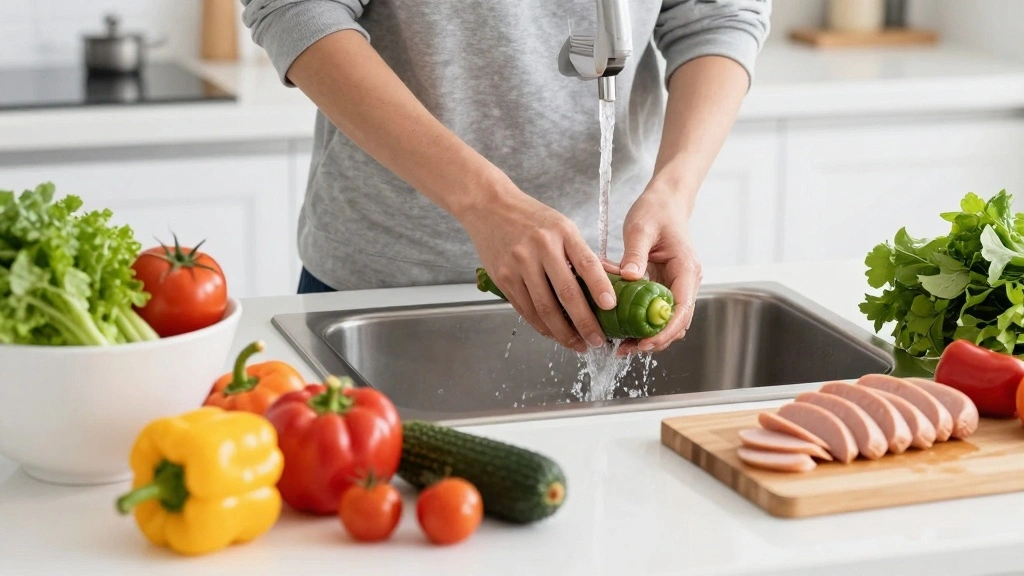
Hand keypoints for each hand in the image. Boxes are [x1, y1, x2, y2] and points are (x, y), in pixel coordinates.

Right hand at [460, 179, 615, 352]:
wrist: (489, 207)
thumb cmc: (531, 218)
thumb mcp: (561, 226)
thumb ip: (581, 253)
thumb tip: (610, 284)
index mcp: (562, 232)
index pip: (587, 263)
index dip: (600, 287)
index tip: (611, 307)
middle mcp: (540, 247)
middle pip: (566, 293)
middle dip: (585, 322)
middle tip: (597, 340)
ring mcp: (519, 264)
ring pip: (544, 308)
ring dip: (563, 332)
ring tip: (578, 344)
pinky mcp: (503, 278)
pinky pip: (525, 309)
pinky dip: (541, 326)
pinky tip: (554, 334)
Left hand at [613, 186, 701, 355]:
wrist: (665, 202)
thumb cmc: (656, 211)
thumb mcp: (640, 229)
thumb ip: (634, 254)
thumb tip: (628, 278)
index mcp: (687, 269)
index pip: (682, 309)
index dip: (664, 330)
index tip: (644, 342)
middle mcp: (687, 282)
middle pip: (677, 322)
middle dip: (654, 339)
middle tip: (626, 349)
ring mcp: (678, 286)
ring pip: (667, 320)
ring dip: (648, 334)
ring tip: (622, 345)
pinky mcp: (666, 286)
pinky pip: (656, 311)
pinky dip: (642, 322)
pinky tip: (622, 326)